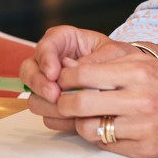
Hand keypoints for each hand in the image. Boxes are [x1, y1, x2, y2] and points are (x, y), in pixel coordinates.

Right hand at [19, 26, 135, 113]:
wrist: (129, 77)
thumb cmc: (119, 58)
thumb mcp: (113, 54)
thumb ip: (94, 60)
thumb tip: (74, 68)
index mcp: (63, 39)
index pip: (45, 46)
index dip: (45, 60)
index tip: (54, 74)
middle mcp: (50, 60)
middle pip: (29, 70)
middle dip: (40, 84)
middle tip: (54, 95)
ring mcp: (49, 82)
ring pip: (32, 94)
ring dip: (47, 103)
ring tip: (66, 108)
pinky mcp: (53, 102)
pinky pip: (44, 112)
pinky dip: (56, 116)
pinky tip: (72, 118)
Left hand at [25, 43, 157, 157]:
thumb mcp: (146, 62)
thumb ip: (109, 63)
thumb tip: (69, 70)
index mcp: (139, 72)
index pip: (82, 74)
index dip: (64, 79)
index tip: (63, 82)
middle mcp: (140, 99)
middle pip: (78, 103)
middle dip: (64, 103)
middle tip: (66, 103)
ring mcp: (143, 126)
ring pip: (87, 129)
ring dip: (82, 123)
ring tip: (91, 117)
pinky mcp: (145, 148)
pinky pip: (106, 145)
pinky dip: (102, 137)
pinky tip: (112, 127)